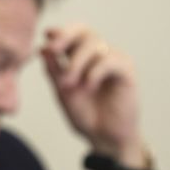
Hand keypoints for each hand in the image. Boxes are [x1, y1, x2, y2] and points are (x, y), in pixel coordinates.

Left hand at [40, 23, 147, 167]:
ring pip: (95, 44)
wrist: (103, 137)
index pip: (73, 34)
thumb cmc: (84, 114)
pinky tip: (88, 85)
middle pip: (85, 32)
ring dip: (77, 62)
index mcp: (81, 58)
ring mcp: (114, 62)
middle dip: (66, 37)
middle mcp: (98, 56)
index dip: (60, 31)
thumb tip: (42, 48)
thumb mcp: (62, 91)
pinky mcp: (127, 72)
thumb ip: (53, 70)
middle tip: (52, 50)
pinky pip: (111, 61)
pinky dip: (95, 71)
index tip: (46, 34)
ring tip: (68, 84)